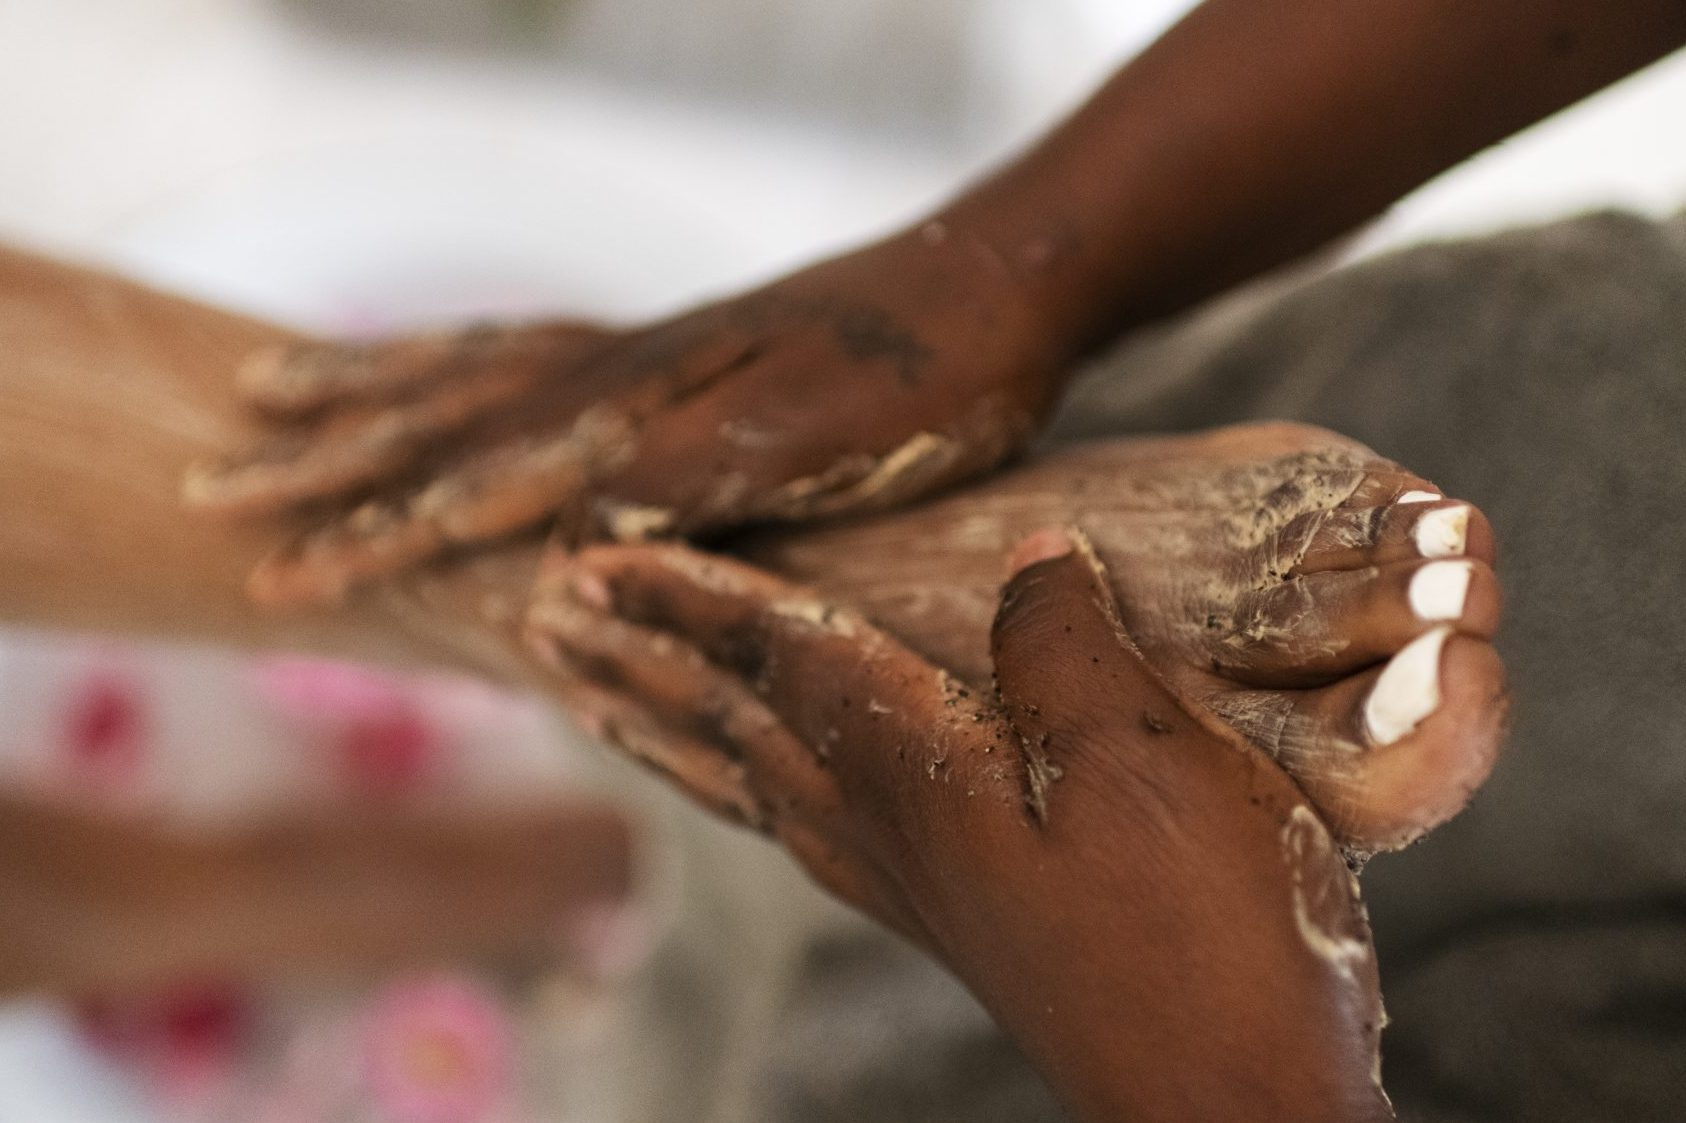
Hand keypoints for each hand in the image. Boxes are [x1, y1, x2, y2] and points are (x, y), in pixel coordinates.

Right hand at [186, 229, 1062, 603]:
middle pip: (446, 412)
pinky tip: (434, 364)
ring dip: (366, 388)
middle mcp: (627, 366)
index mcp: (654, 405)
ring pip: (473, 363)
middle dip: (329, 461)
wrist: (1003, 278)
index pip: (487, 479)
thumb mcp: (843, 437)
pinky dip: (453, 352)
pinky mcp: (674, 341)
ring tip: (272, 389)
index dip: (385, 531)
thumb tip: (576, 528)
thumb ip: (710, 474)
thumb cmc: (941, 375)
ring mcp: (645, 344)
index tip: (284, 574)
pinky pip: (530, 339)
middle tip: (216, 488)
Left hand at [524, 532, 1392, 1121]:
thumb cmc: (1208, 942)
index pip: (777, 660)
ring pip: (756, 788)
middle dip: (645, 661)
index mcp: (921, 780)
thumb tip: (1028, 554)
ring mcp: (920, 890)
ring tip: (608, 698)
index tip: (592, 559)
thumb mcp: (1146, 762)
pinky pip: (807, 834)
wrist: (1237, 1111)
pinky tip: (761, 796)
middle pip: (734, 729)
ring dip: (675, 730)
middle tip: (554, 616)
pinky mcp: (959, 924)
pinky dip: (751, 794)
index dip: (690, 600)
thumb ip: (1065, 648)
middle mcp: (894, 835)